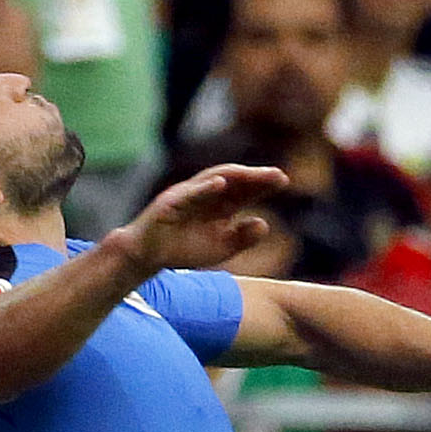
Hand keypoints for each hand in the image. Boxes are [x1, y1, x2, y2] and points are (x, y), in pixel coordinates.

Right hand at [113, 162, 288, 276]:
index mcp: (219, 205)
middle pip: (234, 180)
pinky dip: (204, 187)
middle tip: (277, 175)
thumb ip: (242, 239)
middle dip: (254, 176)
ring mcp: (188, 195)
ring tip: (253, 174)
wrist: (147, 257)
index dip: (263, 184)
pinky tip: (220, 183)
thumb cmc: (182, 249)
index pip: (245, 190)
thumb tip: (264, 224)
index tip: (283, 181)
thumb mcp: (220, 248)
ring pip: (213, 179)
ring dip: (234, 176)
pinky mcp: (170, 202)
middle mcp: (206, 195)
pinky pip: (189, 193)